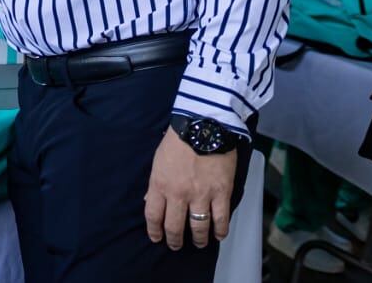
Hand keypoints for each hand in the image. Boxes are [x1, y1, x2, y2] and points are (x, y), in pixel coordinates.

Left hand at [144, 128, 237, 250]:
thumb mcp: (158, 161)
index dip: (154, 231)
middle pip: (175, 226)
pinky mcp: (221, 192)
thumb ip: (155, 184)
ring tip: (200, 243)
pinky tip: (218, 235)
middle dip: (175, 240)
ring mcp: (201, 195)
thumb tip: (149, 201)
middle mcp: (178, 194)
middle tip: (177, 245)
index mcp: (160, 184)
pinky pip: (221, 218)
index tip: (157, 238)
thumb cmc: (177, 140)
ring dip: (199, 239)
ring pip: (199, 227)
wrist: (204, 125)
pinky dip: (220, 230)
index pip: (153, 216)